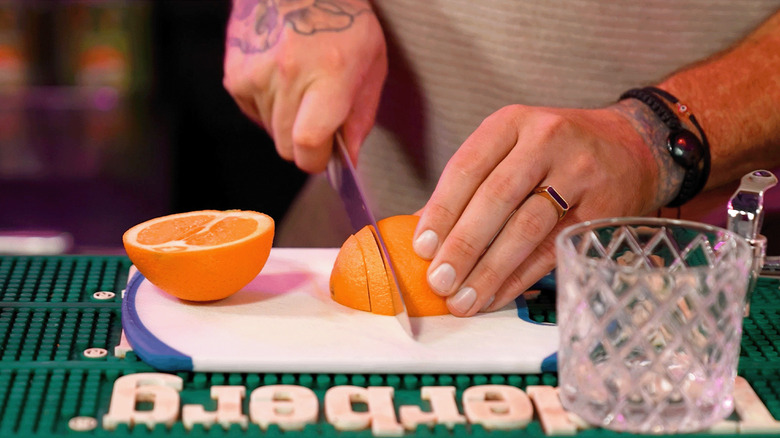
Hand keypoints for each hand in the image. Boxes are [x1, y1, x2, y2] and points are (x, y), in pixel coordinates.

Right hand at [223, 0, 386, 171]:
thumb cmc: (341, 19)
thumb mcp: (371, 63)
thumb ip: (361, 116)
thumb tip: (349, 158)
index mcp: (329, 74)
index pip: (308, 142)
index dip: (317, 160)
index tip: (326, 156)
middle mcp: (288, 75)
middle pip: (287, 146)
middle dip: (306, 144)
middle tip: (320, 116)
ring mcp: (256, 75)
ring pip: (271, 132)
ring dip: (288, 121)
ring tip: (302, 85)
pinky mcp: (235, 75)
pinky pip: (254, 114)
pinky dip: (269, 106)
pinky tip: (283, 78)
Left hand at [412, 103, 660, 316]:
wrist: (632, 146)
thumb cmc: (555, 152)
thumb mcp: (512, 148)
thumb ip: (470, 185)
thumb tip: (421, 235)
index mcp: (512, 122)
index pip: (467, 167)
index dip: (441, 210)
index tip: (421, 247)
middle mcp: (546, 140)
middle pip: (496, 198)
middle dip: (463, 245)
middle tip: (439, 281)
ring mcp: (579, 172)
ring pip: (526, 227)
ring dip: (490, 269)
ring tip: (463, 299)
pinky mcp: (603, 207)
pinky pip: (553, 249)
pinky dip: (520, 277)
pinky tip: (496, 295)